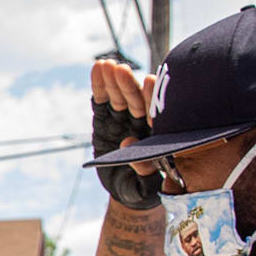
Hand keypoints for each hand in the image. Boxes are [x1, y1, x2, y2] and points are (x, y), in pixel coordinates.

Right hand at [91, 58, 162, 209]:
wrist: (129, 191)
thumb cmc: (143, 188)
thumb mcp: (146, 184)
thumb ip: (144, 167)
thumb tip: (128, 143)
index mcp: (157, 136)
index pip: (156, 114)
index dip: (152, 97)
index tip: (149, 80)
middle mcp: (142, 124)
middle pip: (136, 101)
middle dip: (128, 84)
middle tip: (121, 68)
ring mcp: (124, 120)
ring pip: (120, 98)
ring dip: (113, 81)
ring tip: (105, 64)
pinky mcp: (106, 121)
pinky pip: (103, 102)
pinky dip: (100, 86)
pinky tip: (97, 69)